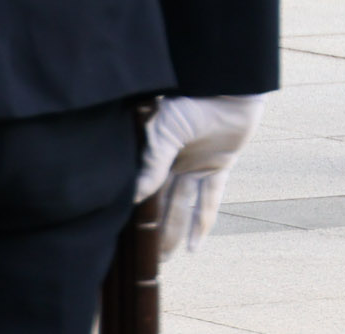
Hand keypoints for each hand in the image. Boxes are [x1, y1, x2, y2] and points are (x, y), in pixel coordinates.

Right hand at [136, 94, 263, 253]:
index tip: (117, 237)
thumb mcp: (165, 130)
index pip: (139, 189)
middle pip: (159, 204)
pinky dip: (204, 220)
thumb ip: (153, 162)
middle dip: (152, 230)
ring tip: (165, 258)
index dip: (130, 212)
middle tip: (141, 259)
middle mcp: (172, 162)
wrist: (227, 84)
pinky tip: (196, 245)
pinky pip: (210, 198)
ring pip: (182, 206)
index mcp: (153, 152)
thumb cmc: (190, 98)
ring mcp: (196, 165)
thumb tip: (134, 198)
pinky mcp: (219, 165)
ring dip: (174, 231)